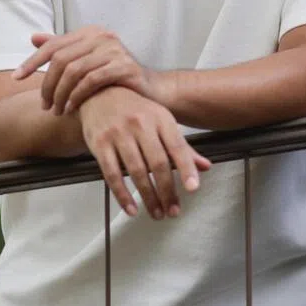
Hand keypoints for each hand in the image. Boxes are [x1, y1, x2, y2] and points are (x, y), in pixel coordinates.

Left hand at [12, 26, 148, 113]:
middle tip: (44, 106)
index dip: (32, 60)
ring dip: (60, 94)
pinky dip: (77, 96)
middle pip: (61, 59)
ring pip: (74, 71)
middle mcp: (102, 36)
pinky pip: (91, 81)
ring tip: (57, 111)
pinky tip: (72, 109)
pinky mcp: (124, 66)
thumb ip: (63, 48)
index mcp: (91, 33)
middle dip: (47, 85)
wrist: (151, 90)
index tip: (16, 78)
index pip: (54, 44)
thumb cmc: (115, 77)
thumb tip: (33, 37)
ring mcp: (115, 50)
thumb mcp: (88, 60)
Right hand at [78, 86, 210, 218]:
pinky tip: (132, 208)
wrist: (100, 92)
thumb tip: (205, 167)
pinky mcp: (100, 144)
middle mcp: (141, 124)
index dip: (187, 168)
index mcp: (160, 118)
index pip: (178, 146)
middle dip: (167, 190)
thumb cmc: (136, 110)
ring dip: (148, 196)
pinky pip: (112, 174)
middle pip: (157, 163)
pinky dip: (122, 195)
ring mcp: (119, 133)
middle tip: (174, 211)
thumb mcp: (162, 120)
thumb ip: (182, 146)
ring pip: (136, 171)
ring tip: (157, 213)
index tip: (193, 188)